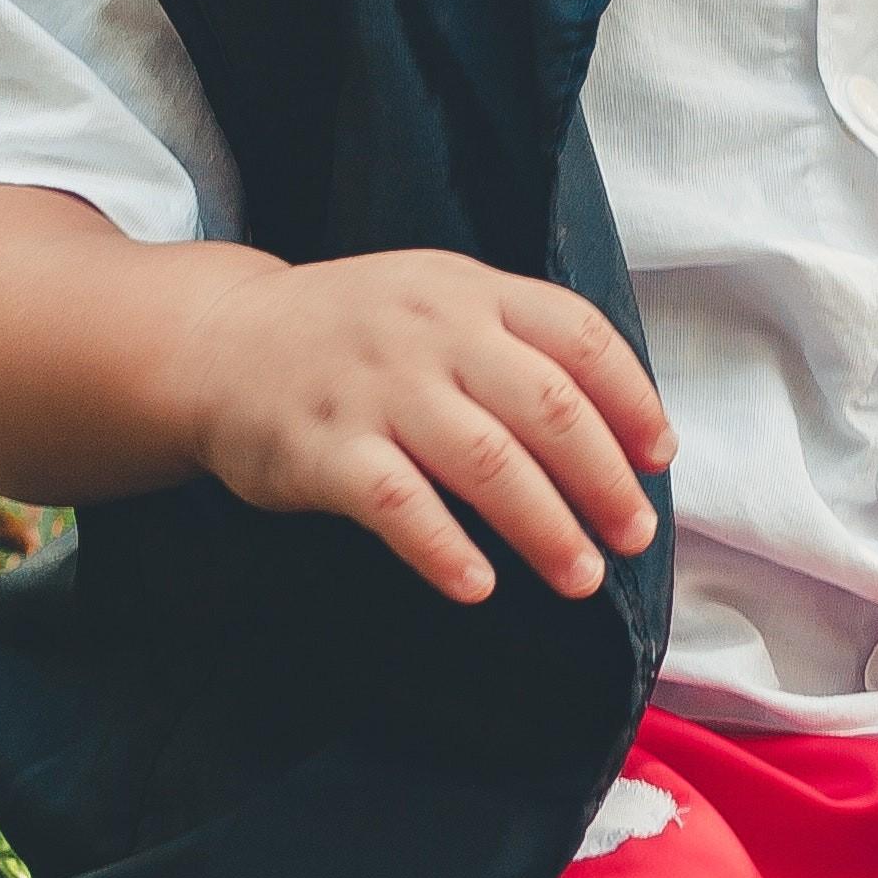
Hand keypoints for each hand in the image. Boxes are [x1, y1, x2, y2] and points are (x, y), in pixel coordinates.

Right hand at [168, 249, 676, 605]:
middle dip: (604, 480)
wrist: (219, 343)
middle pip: (548, 407)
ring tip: (580, 578)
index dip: (632, 401)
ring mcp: (377, 389)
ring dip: (546, 527)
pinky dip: (445, 549)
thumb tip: (619, 431)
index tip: (658, 459)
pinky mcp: (324, 450)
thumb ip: (516, 344)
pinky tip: (479, 586)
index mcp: (472, 290)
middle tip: (633, 537)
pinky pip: (399, 505)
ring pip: (488, 462)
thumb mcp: (436, 300)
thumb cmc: (352, 336)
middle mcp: (432, 331)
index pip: (579, 337)